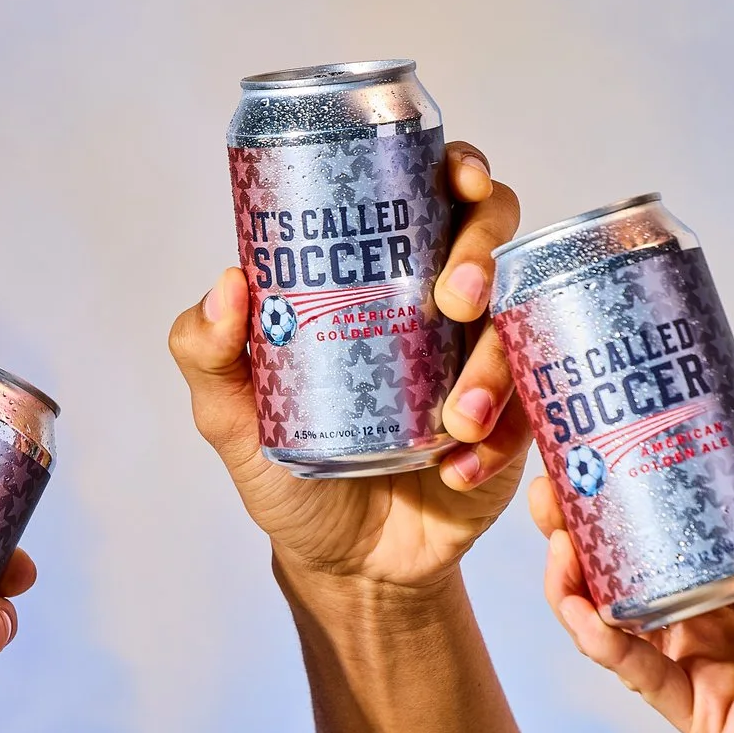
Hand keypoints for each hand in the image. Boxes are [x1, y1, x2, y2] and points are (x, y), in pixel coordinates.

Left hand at [170, 141, 531, 592]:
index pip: (429, 194)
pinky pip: (526, 413)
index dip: (460, 168)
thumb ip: (207, 354)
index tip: (462, 177)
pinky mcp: (511, 426)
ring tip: (456, 419)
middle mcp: (439, 305)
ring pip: (517, 324)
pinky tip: (458, 469)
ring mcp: (480, 361)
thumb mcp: (232, 416)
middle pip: (494, 237)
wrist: (342, 564)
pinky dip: (496, 440)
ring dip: (493, 365)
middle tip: (454, 299)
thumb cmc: (288, 470)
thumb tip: (229, 283)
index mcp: (379, 277)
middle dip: (484, 253)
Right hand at [535, 395, 733, 732]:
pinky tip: (584, 610)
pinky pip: (637, 673)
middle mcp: (707, 608)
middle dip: (572, 529)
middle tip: (552, 492)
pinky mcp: (699, 709)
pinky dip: (602, 642)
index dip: (615, 484)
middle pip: (620, 564)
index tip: (583, 443)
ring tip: (558, 546)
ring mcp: (699, 659)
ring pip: (612, 617)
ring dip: (572, 582)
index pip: (661, 517)